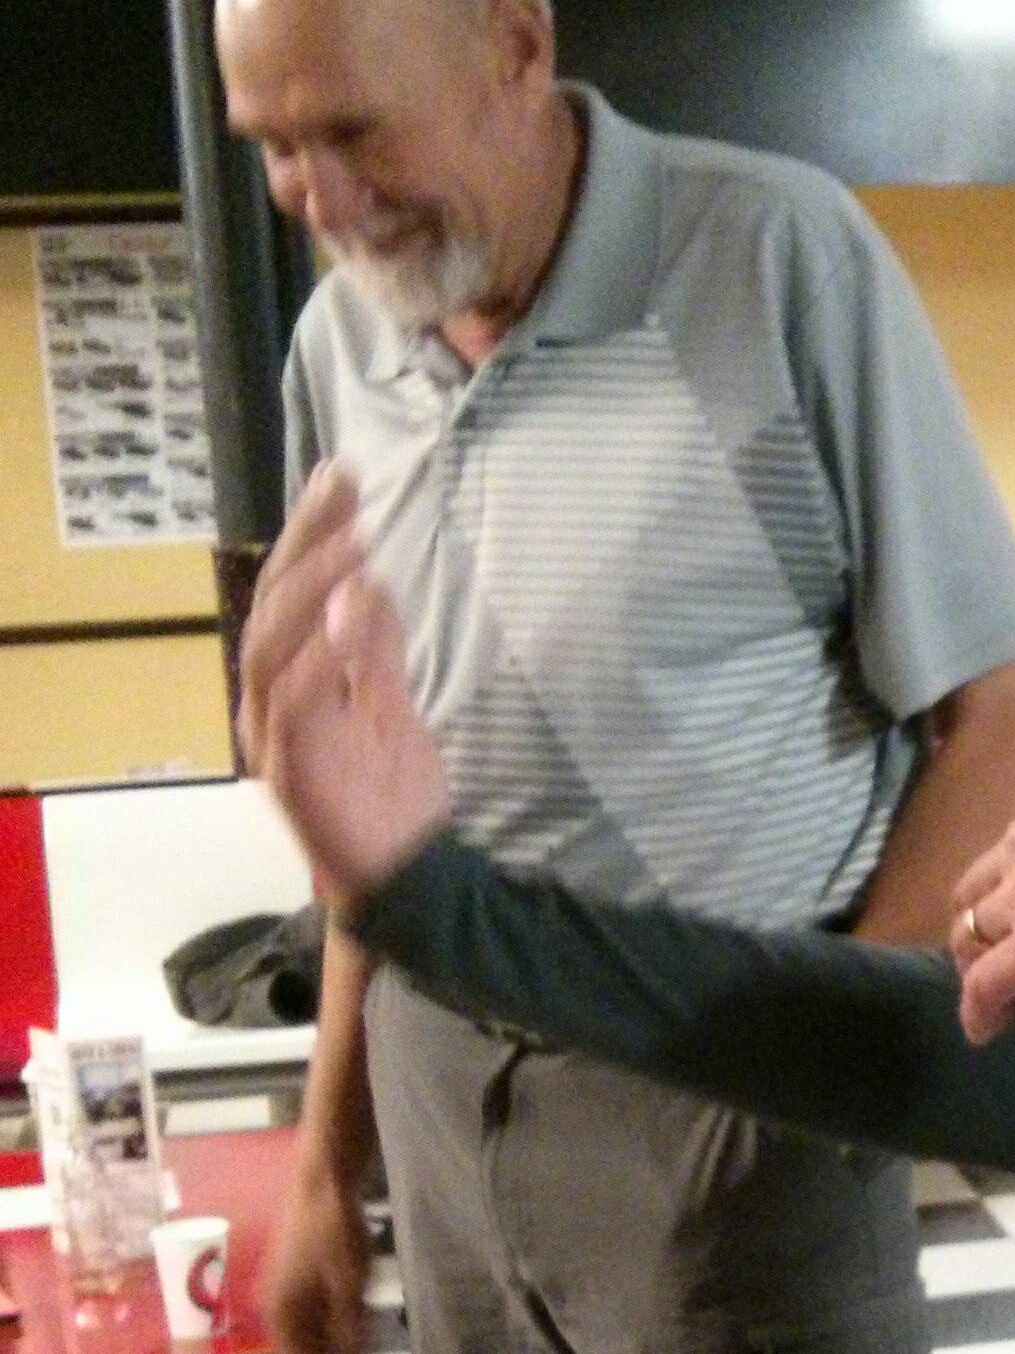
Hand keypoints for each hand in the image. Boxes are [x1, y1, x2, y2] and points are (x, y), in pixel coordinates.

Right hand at [240, 462, 448, 901]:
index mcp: (291, 680)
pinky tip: (347, 620)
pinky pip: (292, 705)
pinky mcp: (288, 772)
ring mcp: (272, 736)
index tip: (343, 477)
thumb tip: (370, 582)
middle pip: (273, 605)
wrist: (405, 875)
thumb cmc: (392, 796)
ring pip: (268, 646)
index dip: (313, 532)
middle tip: (343, 489)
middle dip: (307, 542)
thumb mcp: (389, 703)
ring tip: (354, 543)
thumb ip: (375, 648)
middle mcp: (269, 701)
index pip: (294, 591)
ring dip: (311, 591)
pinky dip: (317, 659)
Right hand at [264, 1155, 373, 1353]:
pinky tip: (348, 1322)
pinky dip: (324, 1327)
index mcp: (283, 1314)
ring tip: (358, 1352)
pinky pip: (304, 1315)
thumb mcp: (351, 1284)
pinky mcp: (290, 1275)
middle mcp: (274, 1307)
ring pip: (301, 1335)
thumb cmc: (335, 1232)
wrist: (321, 1181)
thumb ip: (348, 1329)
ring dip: (326, 1348)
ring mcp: (280, 1290)